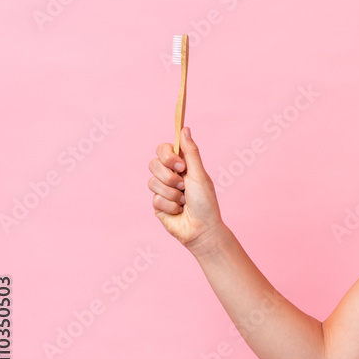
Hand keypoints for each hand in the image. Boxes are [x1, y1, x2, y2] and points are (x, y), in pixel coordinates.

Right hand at [147, 126, 223, 251]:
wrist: (202, 229)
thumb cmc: (206, 202)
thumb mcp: (199, 175)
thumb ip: (191, 152)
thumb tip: (185, 129)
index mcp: (182, 165)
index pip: (163, 149)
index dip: (167, 155)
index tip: (180, 165)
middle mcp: (170, 175)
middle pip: (154, 163)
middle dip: (169, 177)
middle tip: (183, 186)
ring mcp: (162, 190)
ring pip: (152, 182)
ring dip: (172, 193)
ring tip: (184, 201)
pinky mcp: (157, 204)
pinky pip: (155, 198)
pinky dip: (170, 205)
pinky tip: (178, 210)